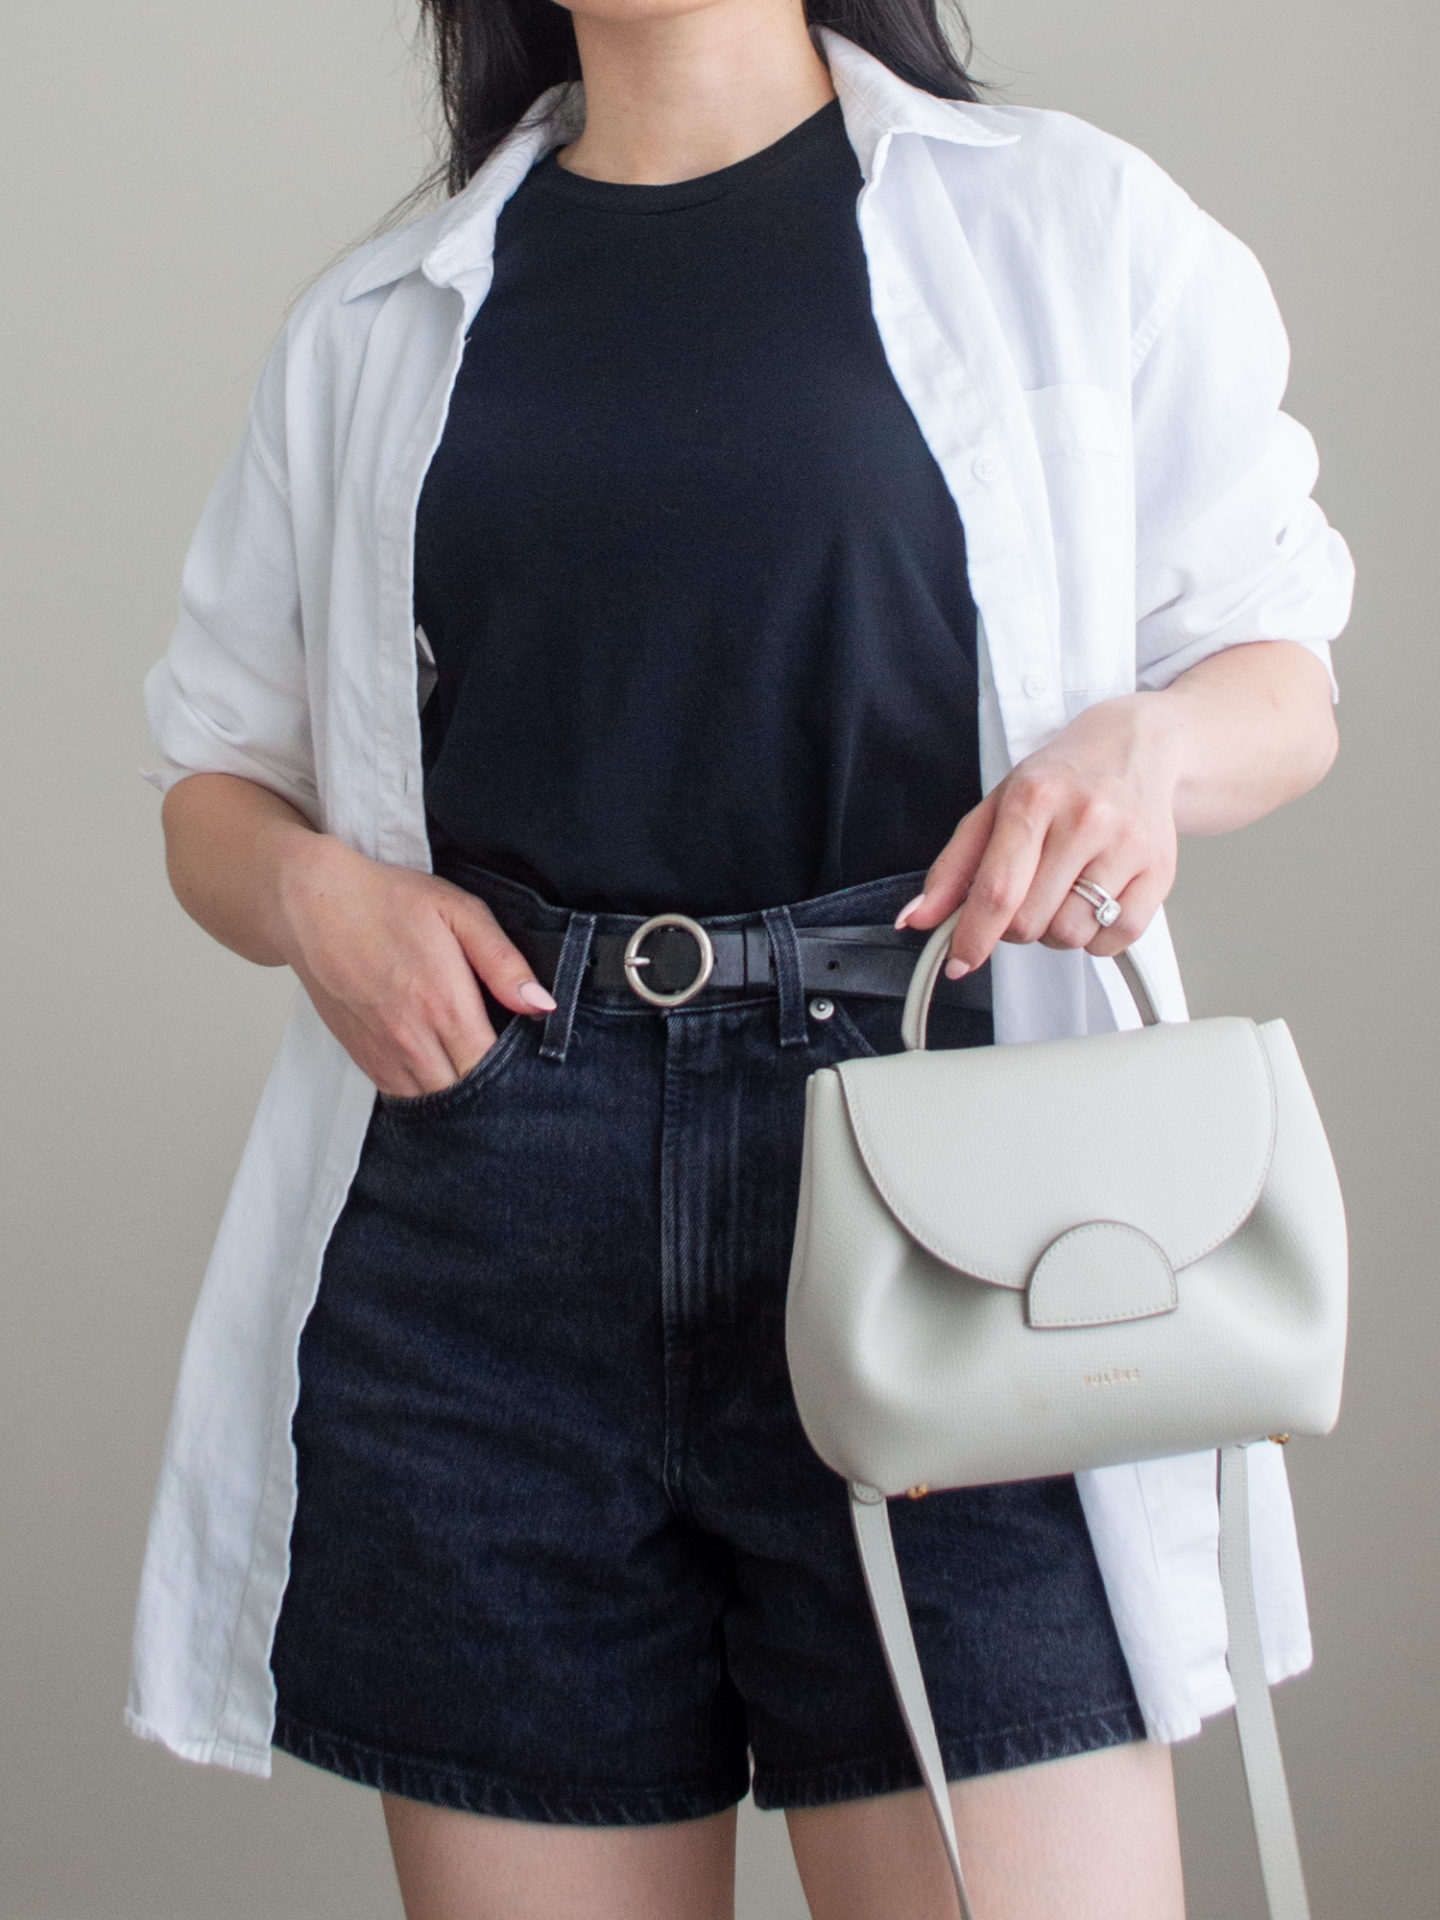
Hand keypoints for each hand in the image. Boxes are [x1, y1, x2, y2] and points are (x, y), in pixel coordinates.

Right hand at [275, 837, 555, 1096]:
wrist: (311, 906)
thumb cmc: (388, 902)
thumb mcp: (459, 912)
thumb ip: (503, 961)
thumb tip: (542, 1005)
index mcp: (445, 1005)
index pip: (494, 1069)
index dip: (518, 1071)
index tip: (530, 1057)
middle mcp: (413, 1039)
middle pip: (466, 1094)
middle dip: (491, 1089)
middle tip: (509, 1069)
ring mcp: (384, 1054)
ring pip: (434, 1103)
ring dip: (458, 1094)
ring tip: (476, 1070)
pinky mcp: (362, 1057)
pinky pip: (402, 1096)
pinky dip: (426, 1092)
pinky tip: (442, 1071)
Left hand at [896, 695, 1181, 975]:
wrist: (1135, 747)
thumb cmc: (1060, 780)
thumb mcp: (995, 808)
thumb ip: (953, 868)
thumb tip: (916, 919)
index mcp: (1035, 798)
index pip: (998, 890)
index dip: (973, 937)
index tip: (959, 961)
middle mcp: (1086, 819)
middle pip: (1031, 921)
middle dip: (1014, 926)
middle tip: (1025, 896)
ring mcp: (1128, 845)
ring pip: (1071, 935)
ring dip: (1054, 932)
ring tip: (1061, 894)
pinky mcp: (1161, 870)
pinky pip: (1116, 939)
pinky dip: (1096, 937)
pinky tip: (1093, 902)